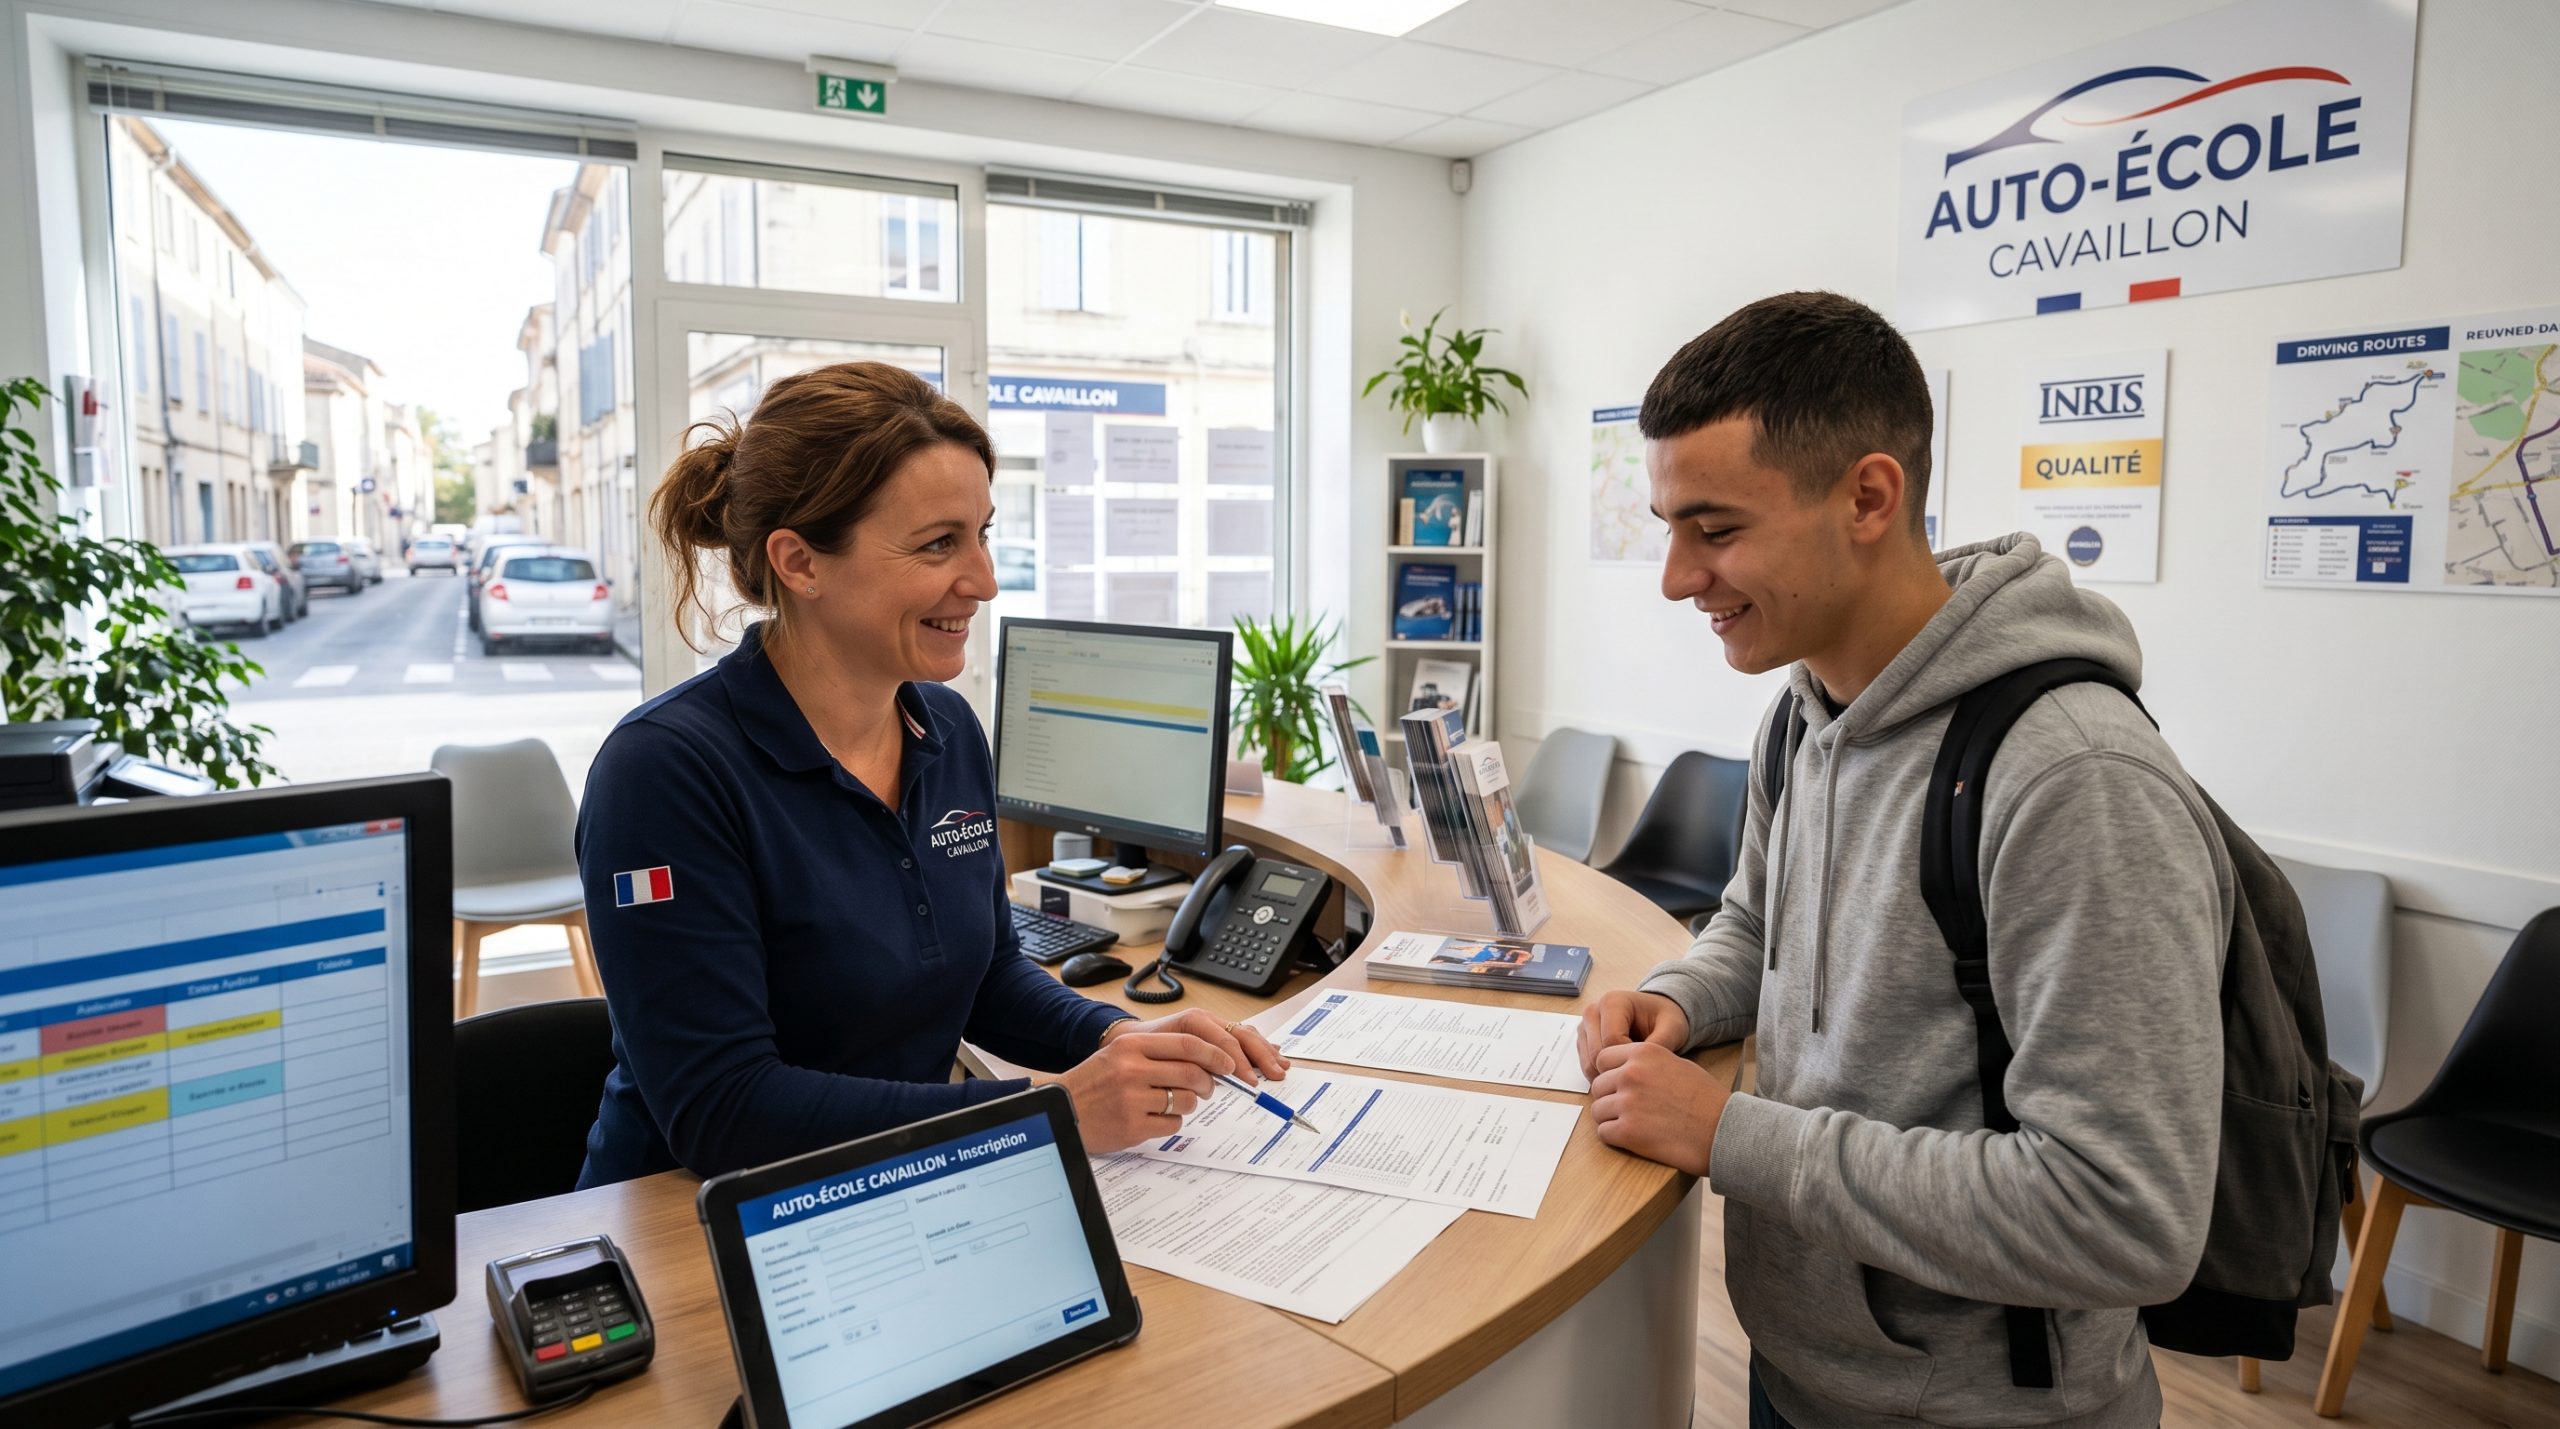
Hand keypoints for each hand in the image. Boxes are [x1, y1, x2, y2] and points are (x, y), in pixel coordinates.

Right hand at [1062, 1013, 1286, 1152]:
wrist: (1061, 1108)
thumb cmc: (1094, 1081)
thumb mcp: (1120, 1053)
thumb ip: (1158, 1052)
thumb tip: (1204, 1060)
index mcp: (1132, 1046)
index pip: (1188, 1044)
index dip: (1215, 1054)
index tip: (1229, 1063)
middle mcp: (1132, 1069)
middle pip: (1193, 1074)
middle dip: (1209, 1083)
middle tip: (1208, 1088)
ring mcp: (1132, 1099)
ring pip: (1186, 1101)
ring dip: (1190, 1103)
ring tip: (1176, 1102)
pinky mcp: (1132, 1127)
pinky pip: (1172, 1124)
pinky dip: (1172, 1122)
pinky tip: (1156, 1118)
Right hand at [1577, 990, 1690, 1078]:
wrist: (1655, 1016)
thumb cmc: (1663, 1019)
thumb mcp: (1672, 1027)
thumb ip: (1662, 1043)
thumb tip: (1646, 1066)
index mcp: (1612, 1002)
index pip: (1611, 1042)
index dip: (1630, 1059)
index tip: (1648, 1062)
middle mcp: (1592, 1012)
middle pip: (1596, 1054)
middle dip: (1619, 1069)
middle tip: (1641, 1073)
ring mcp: (1584, 1027)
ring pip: (1589, 1064)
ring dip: (1610, 1075)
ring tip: (1633, 1072)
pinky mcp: (1583, 1041)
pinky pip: (1587, 1068)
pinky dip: (1604, 1075)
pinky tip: (1622, 1071)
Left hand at [1587, 1041, 1726, 1177]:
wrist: (1724, 1130)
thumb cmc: (1706, 1100)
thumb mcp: (1677, 1064)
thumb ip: (1647, 1063)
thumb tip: (1624, 1069)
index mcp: (1643, 1053)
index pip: (1603, 1059)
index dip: (1610, 1074)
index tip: (1620, 1086)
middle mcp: (1631, 1074)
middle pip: (1598, 1086)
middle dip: (1610, 1098)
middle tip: (1629, 1110)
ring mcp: (1627, 1103)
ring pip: (1597, 1110)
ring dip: (1611, 1119)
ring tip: (1634, 1125)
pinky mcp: (1627, 1131)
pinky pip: (1603, 1132)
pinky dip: (1615, 1137)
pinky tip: (1634, 1138)